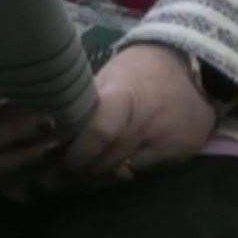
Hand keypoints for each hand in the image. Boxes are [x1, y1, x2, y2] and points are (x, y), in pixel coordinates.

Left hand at [59, 44, 214, 181]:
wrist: (185, 67)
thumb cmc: (135, 70)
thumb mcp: (108, 77)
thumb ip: (87, 106)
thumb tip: (52, 132)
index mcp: (123, 96)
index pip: (100, 131)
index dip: (80, 151)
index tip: (64, 157)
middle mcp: (147, 120)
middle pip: (110, 157)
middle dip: (87, 165)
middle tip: (70, 166)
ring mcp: (168, 137)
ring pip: (126, 166)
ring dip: (105, 170)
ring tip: (91, 162)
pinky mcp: (183, 148)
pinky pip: (147, 167)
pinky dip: (130, 166)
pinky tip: (121, 157)